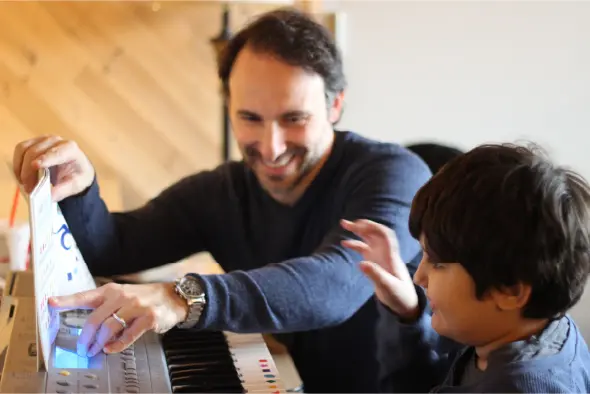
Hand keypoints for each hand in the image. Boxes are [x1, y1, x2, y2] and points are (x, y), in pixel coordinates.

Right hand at [13, 135, 94, 200]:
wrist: (76, 169)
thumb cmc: (77, 175)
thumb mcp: (76, 185)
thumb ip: (63, 190)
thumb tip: (49, 197)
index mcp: (70, 149)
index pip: (57, 152)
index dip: (46, 158)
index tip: (35, 166)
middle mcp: (56, 141)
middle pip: (35, 152)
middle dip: (29, 171)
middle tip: (29, 189)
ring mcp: (43, 140)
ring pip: (24, 149)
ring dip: (20, 168)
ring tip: (25, 184)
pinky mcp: (33, 142)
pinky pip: (20, 150)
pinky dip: (17, 164)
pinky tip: (21, 176)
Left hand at [49, 282, 187, 356]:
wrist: (174, 297)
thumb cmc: (145, 298)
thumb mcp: (124, 296)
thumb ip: (106, 308)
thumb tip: (89, 329)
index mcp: (112, 290)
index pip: (85, 296)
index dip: (66, 300)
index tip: (50, 303)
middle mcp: (122, 296)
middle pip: (95, 319)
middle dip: (86, 337)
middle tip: (83, 348)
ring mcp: (136, 306)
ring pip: (109, 328)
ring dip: (99, 343)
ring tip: (96, 350)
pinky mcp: (148, 318)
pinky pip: (127, 336)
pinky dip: (117, 345)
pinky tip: (111, 348)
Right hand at [341, 219, 419, 320]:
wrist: (405, 304)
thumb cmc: (400, 296)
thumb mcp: (388, 287)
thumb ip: (376, 275)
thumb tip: (361, 263)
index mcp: (392, 256)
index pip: (385, 235)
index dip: (374, 227)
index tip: (360, 225)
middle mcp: (386, 253)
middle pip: (375, 234)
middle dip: (363, 226)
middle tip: (346, 223)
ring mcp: (380, 257)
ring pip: (369, 239)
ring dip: (358, 231)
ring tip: (344, 225)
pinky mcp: (375, 263)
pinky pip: (365, 249)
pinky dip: (355, 244)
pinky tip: (345, 243)